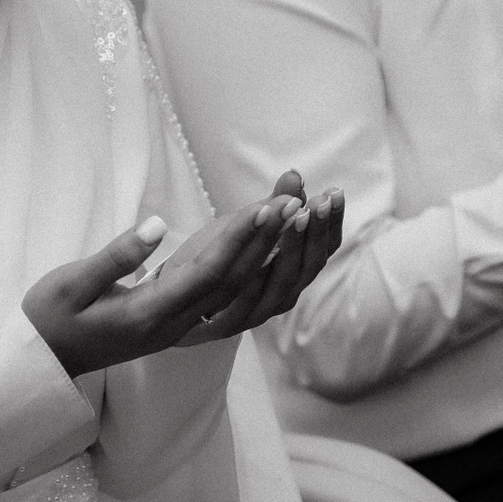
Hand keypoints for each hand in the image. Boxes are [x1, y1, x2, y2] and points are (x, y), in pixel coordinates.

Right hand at [22, 194, 295, 376]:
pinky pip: (230, 300)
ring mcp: (182, 330)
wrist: (47, 363)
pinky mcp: (184, 325)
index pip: (207, 275)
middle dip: (268, 241)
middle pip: (234, 283)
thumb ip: (114, 258)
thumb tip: (157, 226)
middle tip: (296, 200)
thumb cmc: (51, 318)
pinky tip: (278, 247)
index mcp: (149, 316)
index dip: (240, 241)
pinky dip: (258, 272)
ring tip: (296, 214)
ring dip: (270, 255)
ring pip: (239, 293)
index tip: (268, 207)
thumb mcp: (70, 284)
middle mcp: (175, 328)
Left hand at [175, 169, 345, 345]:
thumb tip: (295, 176)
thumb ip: (271, 206)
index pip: (322, 252)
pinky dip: (253, 274)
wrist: (168, 309)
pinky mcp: (225, 325)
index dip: (330, 224)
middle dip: (313, 233)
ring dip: (288, 247)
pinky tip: (257, 248)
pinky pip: (243, 302)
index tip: (334, 193)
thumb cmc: (209, 264)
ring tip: (291, 213)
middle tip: (316, 202)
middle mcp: (278, 299)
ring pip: (281, 285)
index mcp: (288, 276)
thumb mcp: (242, 229)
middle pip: (307, 269)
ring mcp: (255, 315)